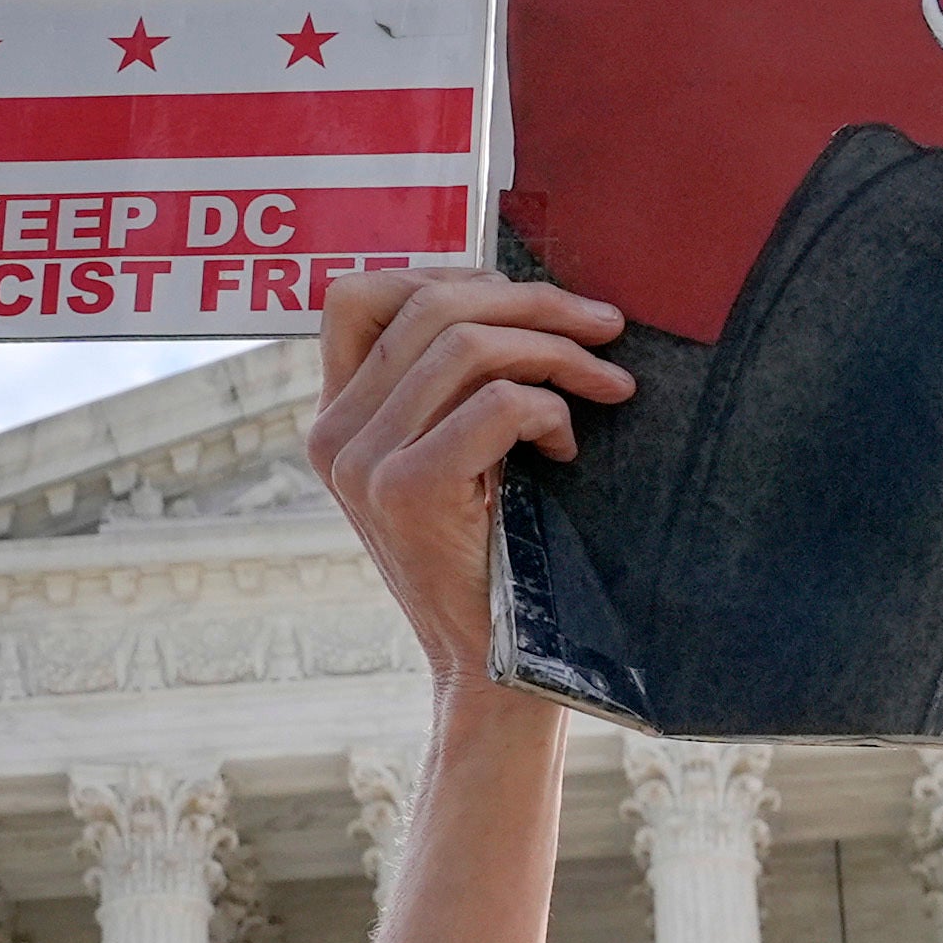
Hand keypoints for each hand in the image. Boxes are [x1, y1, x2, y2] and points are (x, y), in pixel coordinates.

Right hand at [306, 273, 633, 693]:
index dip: (445, 274)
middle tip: (605, 327)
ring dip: (558, 352)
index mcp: (337, 419)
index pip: (355, 296)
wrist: (496, 668)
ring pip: (466, 346)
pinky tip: (570, 449)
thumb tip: (520, 295)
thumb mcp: (460, 457)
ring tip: (608, 385)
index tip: (522, 299)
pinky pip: (494, 404)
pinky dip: (551, 409)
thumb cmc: (498, 552)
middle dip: (534, 301)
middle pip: (428, 304)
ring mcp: (363, 465)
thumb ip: (454, 386)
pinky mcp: (407, 494)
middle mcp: (335, 436)